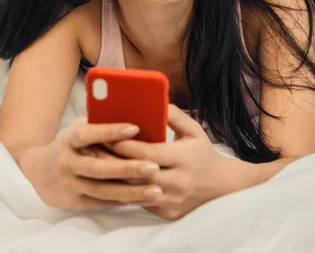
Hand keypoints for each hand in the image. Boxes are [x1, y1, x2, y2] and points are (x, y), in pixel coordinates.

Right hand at [19, 118, 162, 211]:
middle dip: (128, 168)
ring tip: (156, 190)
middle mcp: (68, 162)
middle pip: (99, 168)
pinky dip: (123, 201)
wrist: (38, 171)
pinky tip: (142, 199)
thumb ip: (98, 124)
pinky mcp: (73, 202)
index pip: (89, 134)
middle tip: (154, 167)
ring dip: (130, 191)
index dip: (111, 131)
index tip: (135, 128)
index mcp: (70, 139)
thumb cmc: (70, 145)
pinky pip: (102, 203)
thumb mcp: (77, 129)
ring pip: (103, 190)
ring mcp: (70, 184)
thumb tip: (132, 116)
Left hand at [105, 104, 229, 219]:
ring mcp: (172, 200)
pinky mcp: (166, 213)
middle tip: (93, 149)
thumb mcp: (193, 129)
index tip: (106, 135)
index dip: (125, 145)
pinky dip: (126, 190)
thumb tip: (154, 101)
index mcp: (184, 158)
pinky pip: (140, 201)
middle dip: (113, 160)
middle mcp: (178, 181)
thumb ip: (174, 115)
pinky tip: (112, 178)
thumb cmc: (202, 153)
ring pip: (135, 190)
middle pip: (137, 172)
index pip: (147, 152)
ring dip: (115, 177)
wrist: (221, 187)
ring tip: (97, 163)